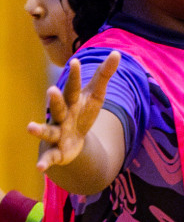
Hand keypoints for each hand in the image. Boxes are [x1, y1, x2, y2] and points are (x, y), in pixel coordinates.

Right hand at [28, 53, 118, 171]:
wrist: (75, 141)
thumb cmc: (83, 113)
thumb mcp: (96, 95)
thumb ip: (104, 75)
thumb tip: (117, 53)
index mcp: (72, 102)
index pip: (74, 87)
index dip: (75, 76)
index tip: (75, 61)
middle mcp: (61, 116)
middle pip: (59, 107)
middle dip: (55, 100)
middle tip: (51, 90)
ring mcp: (57, 133)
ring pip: (47, 131)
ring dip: (39, 130)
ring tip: (29, 127)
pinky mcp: (57, 152)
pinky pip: (49, 157)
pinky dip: (44, 162)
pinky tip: (39, 168)